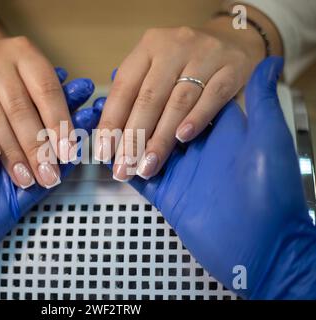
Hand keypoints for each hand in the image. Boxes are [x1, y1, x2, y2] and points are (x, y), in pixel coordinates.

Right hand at [0, 36, 93, 187]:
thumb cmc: (15, 82)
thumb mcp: (35, 82)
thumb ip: (54, 104)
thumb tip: (79, 133)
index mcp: (26, 53)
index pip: (47, 91)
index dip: (59, 124)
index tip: (68, 154)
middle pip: (20, 107)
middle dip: (36, 147)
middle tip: (48, 175)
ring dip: (12, 152)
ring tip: (26, 178)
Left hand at [95, 21, 266, 180]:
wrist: (233, 40)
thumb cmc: (184, 63)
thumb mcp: (156, 67)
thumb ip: (137, 95)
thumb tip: (115, 140)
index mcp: (148, 47)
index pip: (124, 88)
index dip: (111, 122)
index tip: (104, 153)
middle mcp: (174, 48)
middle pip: (149, 98)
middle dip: (133, 139)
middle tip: (124, 170)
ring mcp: (205, 56)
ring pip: (178, 102)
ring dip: (160, 139)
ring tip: (147, 166)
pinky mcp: (232, 69)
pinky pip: (212, 97)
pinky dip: (196, 119)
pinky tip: (183, 138)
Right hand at [121, 57, 315, 298]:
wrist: (261, 246)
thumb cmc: (270, 189)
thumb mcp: (268, 139)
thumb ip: (261, 101)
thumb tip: (270, 60)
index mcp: (219, 128)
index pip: (186, 98)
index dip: (164, 85)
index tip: (145, 70)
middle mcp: (195, 145)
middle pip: (158, 121)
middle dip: (136, 111)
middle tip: (111, 95)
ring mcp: (178, 170)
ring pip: (144, 146)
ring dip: (124, 135)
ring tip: (102, 119)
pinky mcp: (166, 194)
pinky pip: (138, 178)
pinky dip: (122, 164)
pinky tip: (105, 150)